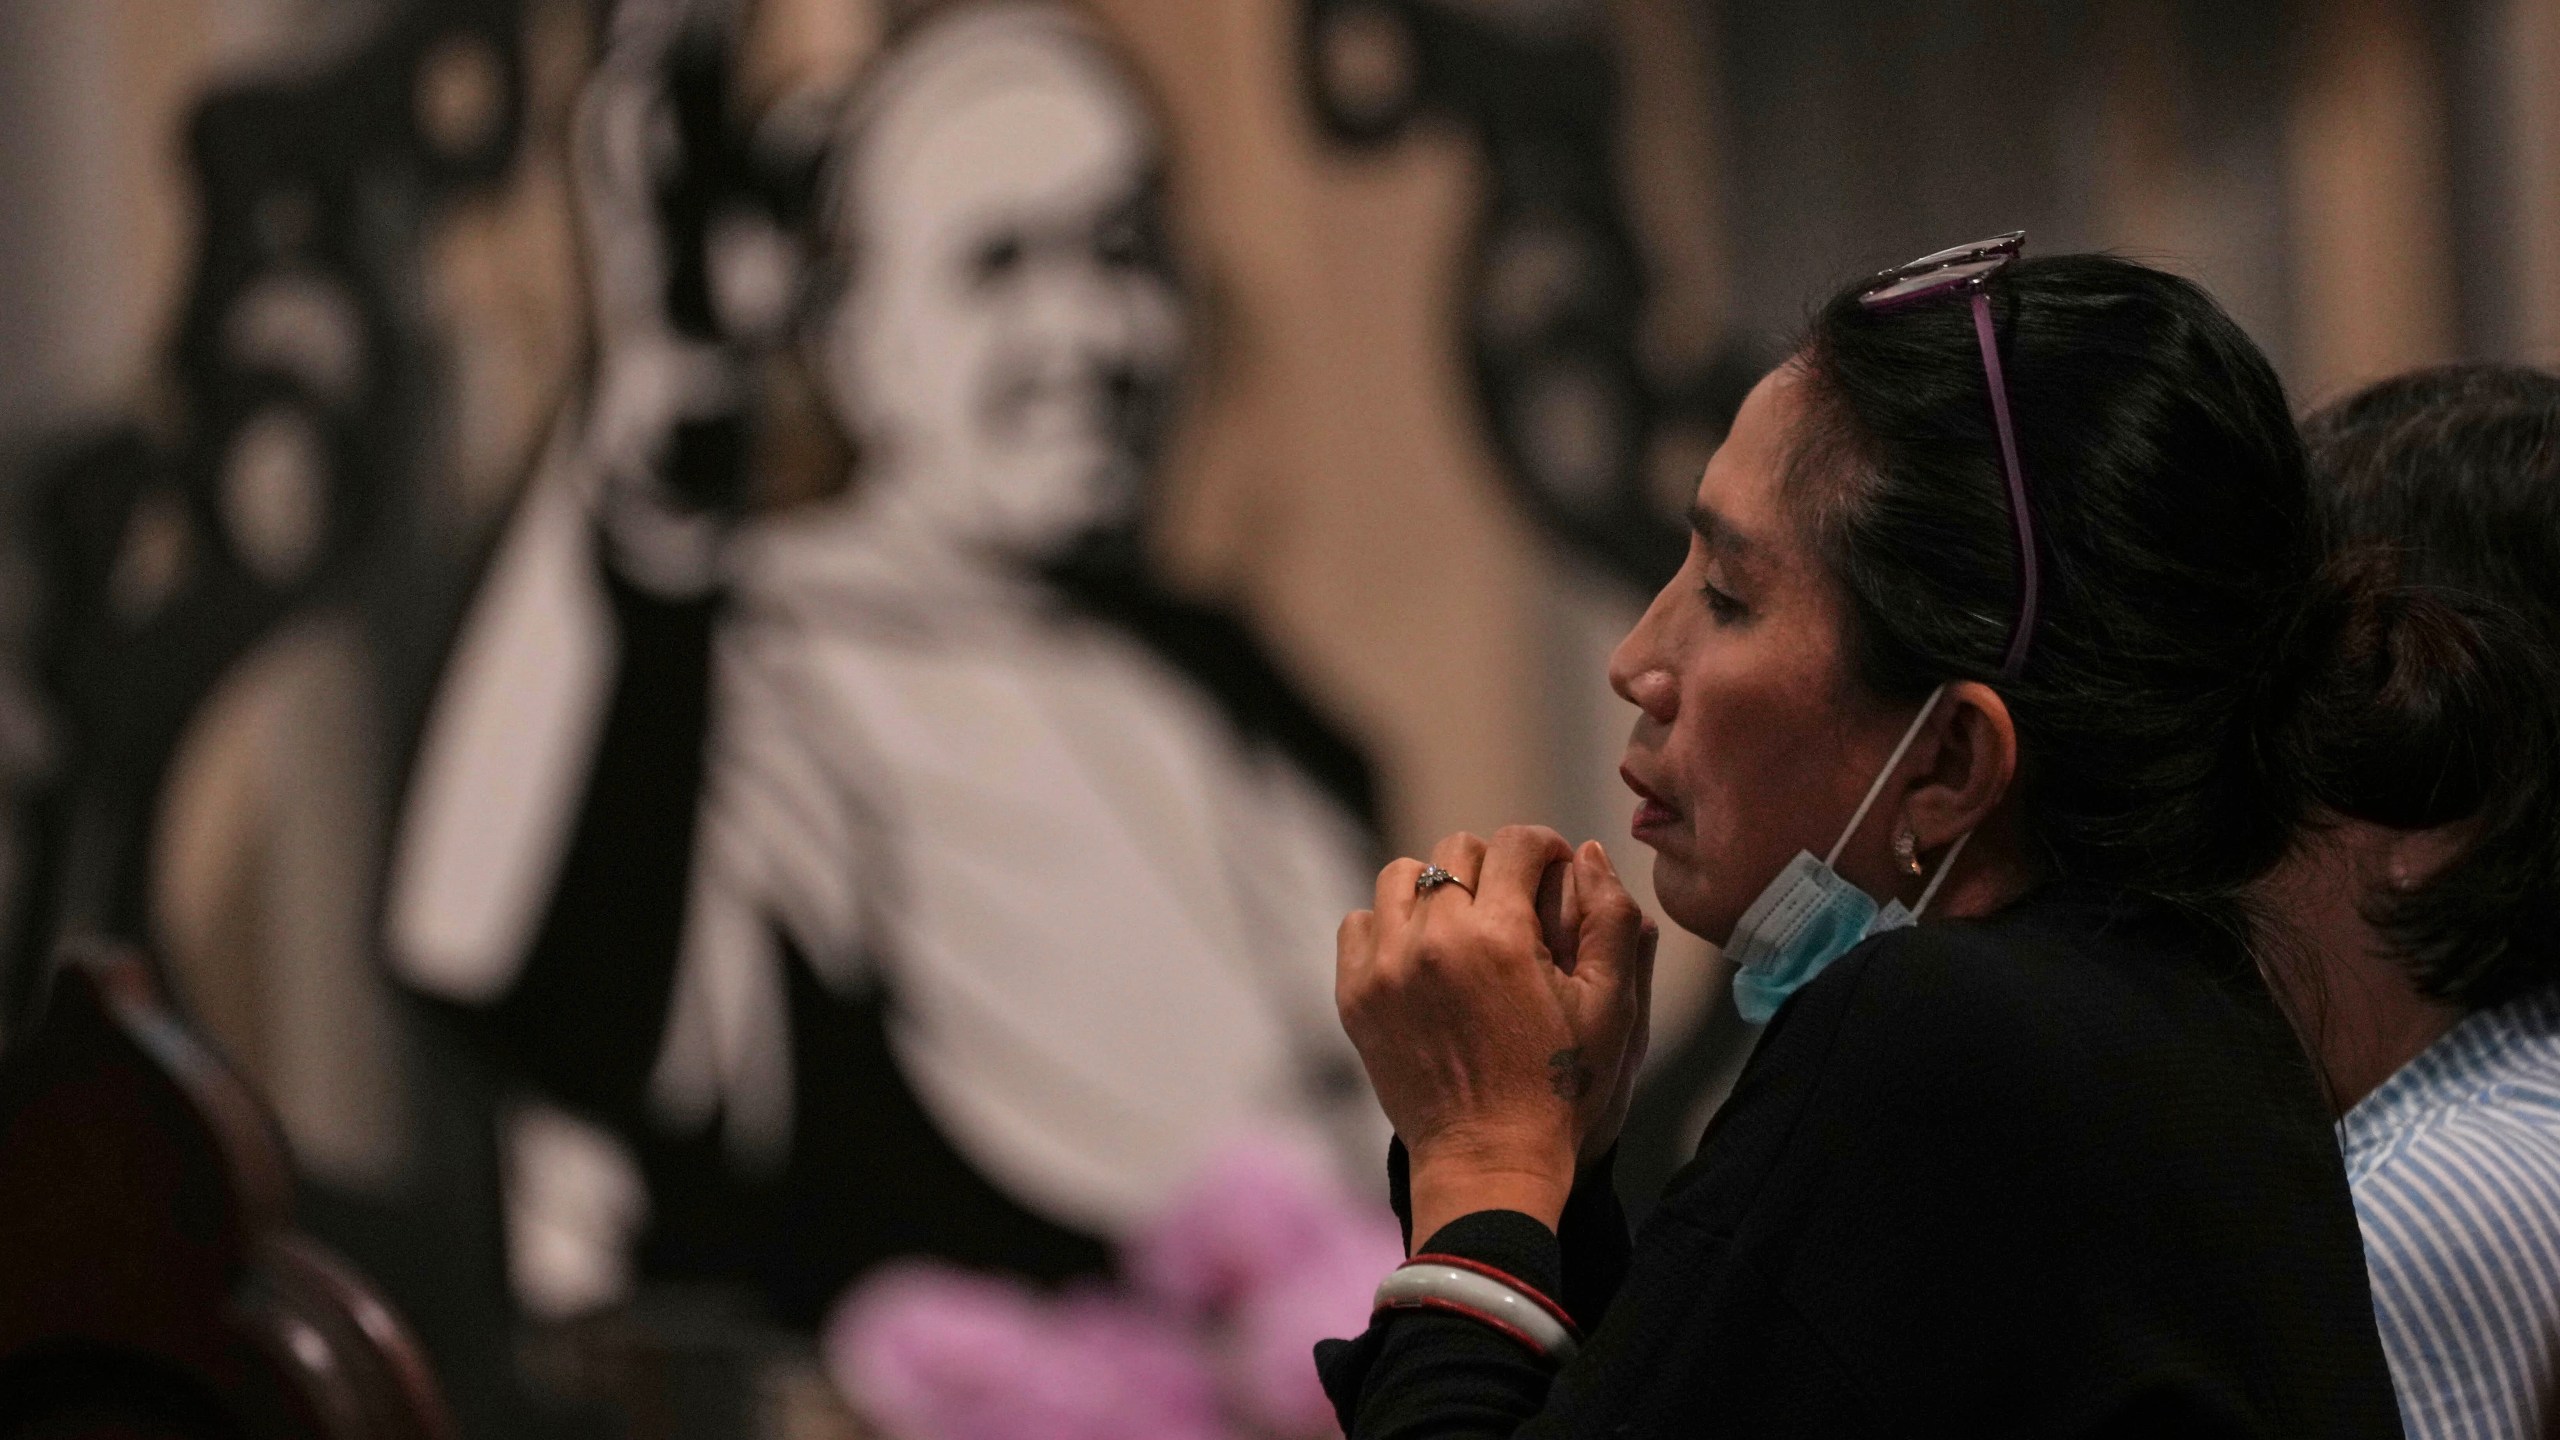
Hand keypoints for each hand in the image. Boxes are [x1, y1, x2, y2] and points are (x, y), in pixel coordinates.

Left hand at [1336, 826, 1655, 1244]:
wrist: (1488, 1160)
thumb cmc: (1560, 1087)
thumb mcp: (1612, 1007)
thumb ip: (1610, 918)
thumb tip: (1586, 851)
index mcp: (1500, 938)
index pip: (1516, 843)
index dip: (1546, 848)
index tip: (1553, 874)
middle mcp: (1433, 941)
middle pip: (1458, 850)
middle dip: (1493, 868)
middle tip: (1512, 909)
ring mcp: (1384, 967)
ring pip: (1401, 875)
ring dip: (1435, 890)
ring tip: (1461, 928)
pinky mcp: (1354, 995)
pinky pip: (1359, 922)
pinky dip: (1388, 928)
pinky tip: (1421, 959)